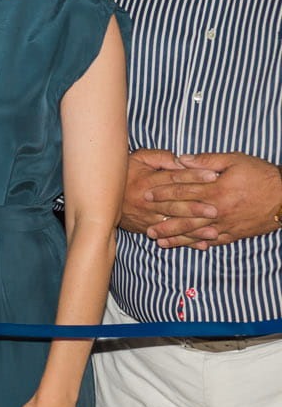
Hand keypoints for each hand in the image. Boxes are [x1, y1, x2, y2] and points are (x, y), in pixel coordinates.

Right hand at [121, 149, 220, 246]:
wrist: (101, 196)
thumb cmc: (126, 173)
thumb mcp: (139, 158)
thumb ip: (160, 157)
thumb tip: (181, 162)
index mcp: (147, 181)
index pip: (173, 178)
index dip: (193, 176)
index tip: (213, 175)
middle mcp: (147, 201)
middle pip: (175, 204)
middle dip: (196, 208)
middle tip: (216, 210)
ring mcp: (147, 217)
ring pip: (173, 224)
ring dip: (194, 229)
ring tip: (213, 232)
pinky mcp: (147, 228)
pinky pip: (168, 236)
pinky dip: (185, 242)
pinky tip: (201, 245)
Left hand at [144, 153, 281, 246]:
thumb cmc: (262, 174)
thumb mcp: (235, 160)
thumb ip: (207, 160)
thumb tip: (182, 159)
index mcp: (216, 189)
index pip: (182, 190)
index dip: (163, 192)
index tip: (147, 194)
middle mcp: (218, 209)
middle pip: (184, 216)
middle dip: (163, 221)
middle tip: (145, 225)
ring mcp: (226, 224)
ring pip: (196, 232)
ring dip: (175, 237)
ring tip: (157, 240)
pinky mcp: (236, 233)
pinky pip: (213, 241)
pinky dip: (198, 244)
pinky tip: (187, 247)